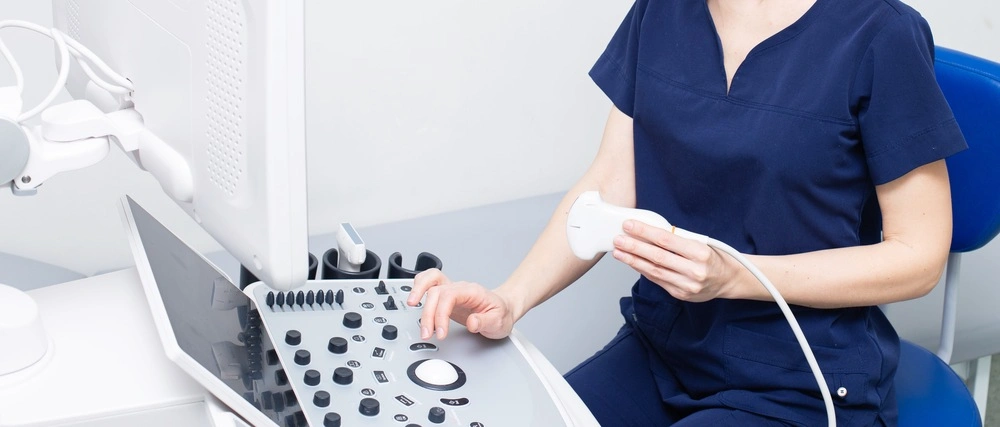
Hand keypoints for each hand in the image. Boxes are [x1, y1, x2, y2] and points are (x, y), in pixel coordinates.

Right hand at [406, 269, 515, 339]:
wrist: (503, 309)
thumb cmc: (501, 313)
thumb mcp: (499, 322)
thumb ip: (485, 322)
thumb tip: (471, 322)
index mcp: (471, 291)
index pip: (449, 296)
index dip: (440, 314)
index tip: (440, 332)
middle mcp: (459, 288)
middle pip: (436, 292)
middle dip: (427, 314)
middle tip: (427, 333)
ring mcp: (452, 290)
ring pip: (429, 281)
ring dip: (418, 292)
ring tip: (411, 307)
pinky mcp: (446, 296)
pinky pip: (429, 283)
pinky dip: (418, 288)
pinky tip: (415, 299)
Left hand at [612, 220, 740, 301]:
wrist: (729, 280)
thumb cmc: (714, 256)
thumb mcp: (701, 242)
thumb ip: (678, 239)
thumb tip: (649, 232)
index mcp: (700, 253)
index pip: (666, 240)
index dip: (645, 232)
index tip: (629, 225)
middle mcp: (694, 271)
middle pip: (657, 257)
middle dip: (634, 247)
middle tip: (618, 239)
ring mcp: (687, 285)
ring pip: (654, 271)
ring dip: (633, 261)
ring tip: (619, 252)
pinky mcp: (681, 294)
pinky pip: (658, 280)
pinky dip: (644, 270)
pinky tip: (633, 263)